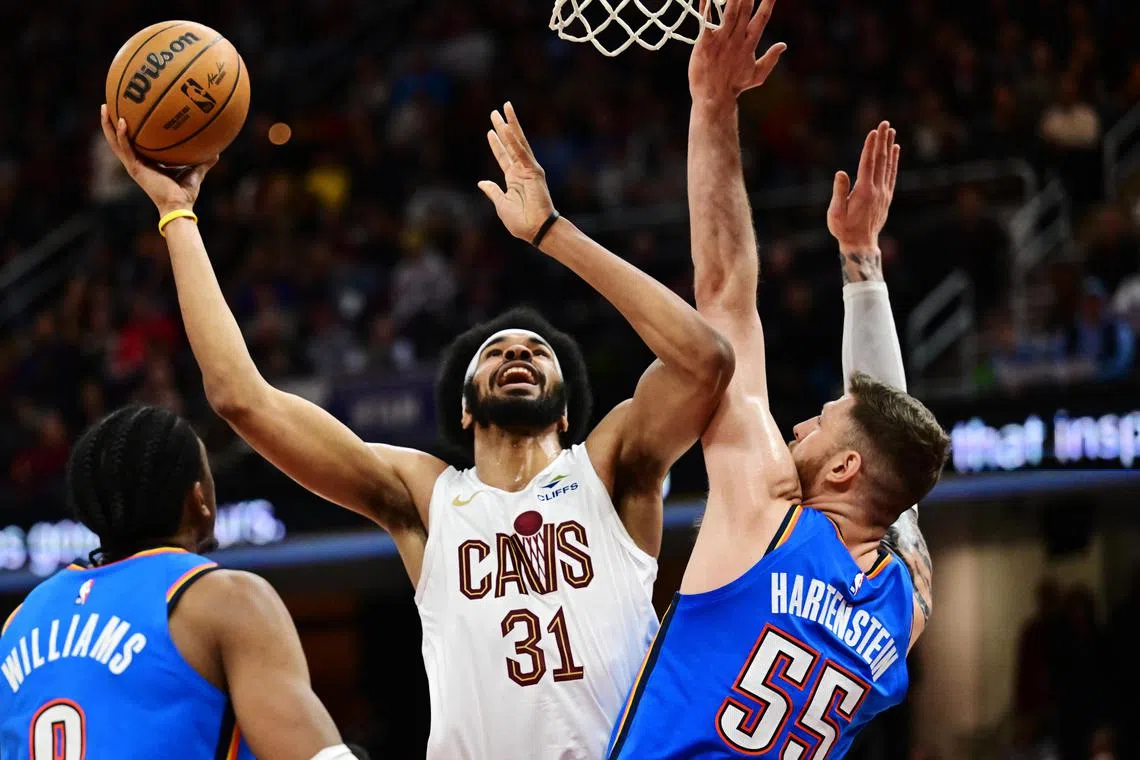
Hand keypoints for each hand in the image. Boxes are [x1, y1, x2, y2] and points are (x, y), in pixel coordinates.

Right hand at [100, 103, 217, 215]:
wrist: (179, 206)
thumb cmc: (185, 193)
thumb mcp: (195, 172)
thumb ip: (204, 161)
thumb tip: (217, 151)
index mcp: (146, 163)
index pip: (132, 143)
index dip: (126, 130)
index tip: (124, 113)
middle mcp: (136, 163)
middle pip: (117, 139)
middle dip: (110, 122)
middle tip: (106, 104)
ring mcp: (134, 166)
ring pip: (115, 142)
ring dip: (108, 125)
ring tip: (104, 107)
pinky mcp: (135, 169)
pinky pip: (125, 148)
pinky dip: (122, 135)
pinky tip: (123, 121)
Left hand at [477, 102, 555, 243]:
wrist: (536, 230)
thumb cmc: (521, 221)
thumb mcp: (501, 204)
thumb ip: (493, 191)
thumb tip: (481, 183)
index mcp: (513, 179)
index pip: (503, 156)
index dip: (496, 143)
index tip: (490, 131)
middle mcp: (521, 171)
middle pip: (510, 144)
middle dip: (502, 127)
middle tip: (495, 112)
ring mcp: (528, 170)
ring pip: (517, 143)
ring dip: (510, 125)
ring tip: (504, 109)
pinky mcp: (534, 172)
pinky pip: (522, 153)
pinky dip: (514, 141)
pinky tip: (507, 128)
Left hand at [689, 0, 785, 106]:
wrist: (714, 99)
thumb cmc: (734, 87)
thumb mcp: (757, 76)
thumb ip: (771, 59)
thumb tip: (783, 45)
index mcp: (749, 44)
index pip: (762, 18)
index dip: (768, 2)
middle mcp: (736, 39)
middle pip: (744, 10)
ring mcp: (721, 40)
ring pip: (728, 12)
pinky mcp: (705, 44)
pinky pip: (706, 22)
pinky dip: (705, 8)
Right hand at [827, 121, 899, 252]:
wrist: (860, 244)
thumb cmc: (843, 229)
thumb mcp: (836, 213)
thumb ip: (839, 192)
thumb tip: (840, 172)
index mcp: (863, 191)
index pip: (868, 163)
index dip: (870, 146)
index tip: (874, 131)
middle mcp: (877, 190)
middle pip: (880, 160)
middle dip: (882, 140)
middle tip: (885, 123)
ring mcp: (884, 193)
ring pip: (888, 165)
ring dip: (889, 146)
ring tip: (891, 131)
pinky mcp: (887, 197)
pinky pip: (892, 174)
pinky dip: (894, 161)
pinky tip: (895, 150)